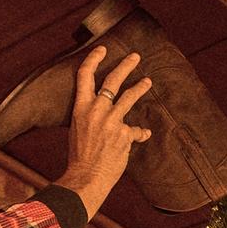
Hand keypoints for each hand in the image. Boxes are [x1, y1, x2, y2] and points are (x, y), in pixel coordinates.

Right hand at [57, 46, 151, 219]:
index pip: (85, 76)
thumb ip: (91, 117)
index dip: (93, 59)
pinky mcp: (124, 133)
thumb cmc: (80, 158)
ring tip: (147, 81)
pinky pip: (136, 130)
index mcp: (80, 109)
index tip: (102, 49)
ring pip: (129, 96)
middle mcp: (96, 110)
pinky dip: (139, 134)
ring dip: (140, 87)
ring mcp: (111, 121)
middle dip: (126, 65)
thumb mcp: (78, 131)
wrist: (86, 178)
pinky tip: (144, 135)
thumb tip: (106, 112)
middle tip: (135, 56)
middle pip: (113, 79)